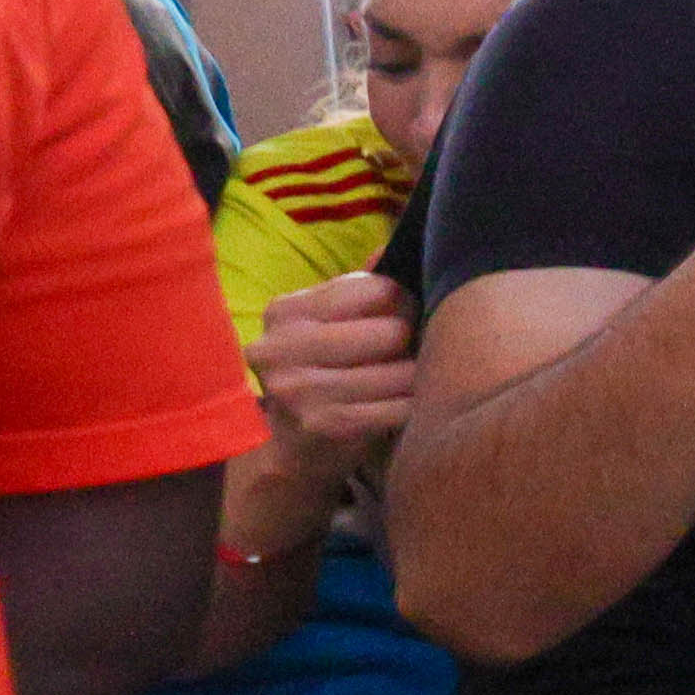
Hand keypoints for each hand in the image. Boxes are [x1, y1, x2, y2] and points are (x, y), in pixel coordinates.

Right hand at [253, 266, 421, 470]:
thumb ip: (360, 286)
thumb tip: (389, 249)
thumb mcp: (329, 322)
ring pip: (400, 372)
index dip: (401, 302)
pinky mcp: (325, 426)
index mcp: (284, 311)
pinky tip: (400, 407)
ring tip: (403, 380)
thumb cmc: (323, 370)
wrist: (293, 446)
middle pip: (391, 331)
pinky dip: (410, 407)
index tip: (400, 315)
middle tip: (404, 353)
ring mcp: (299, 390)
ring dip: (413, 378)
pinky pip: (399, 408)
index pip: (375, 290)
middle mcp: (281, 348)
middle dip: (409, 341)